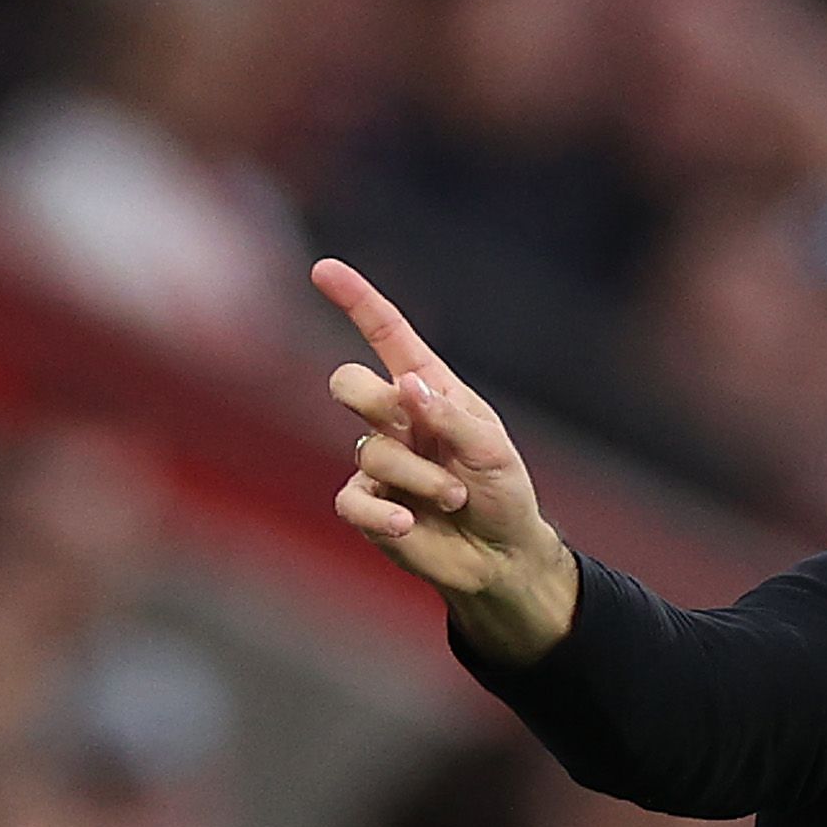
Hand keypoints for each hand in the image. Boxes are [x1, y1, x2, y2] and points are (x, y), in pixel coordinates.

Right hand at [314, 258, 578, 660]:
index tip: (323, 270)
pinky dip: (383, 512)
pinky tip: (410, 523)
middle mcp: (396, 419)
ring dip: (420, 475)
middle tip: (408, 422)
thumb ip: (450, 417)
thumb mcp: (492, 450)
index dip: (355, 300)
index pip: (386, 335)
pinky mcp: (367, 506)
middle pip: (348, 383)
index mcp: (429, 389)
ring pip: (369, 450)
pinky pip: (352, 500)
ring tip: (456, 496)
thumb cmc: (503, 493)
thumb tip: (406, 386)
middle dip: (370, 397)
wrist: (501, 556)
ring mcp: (377, 462)